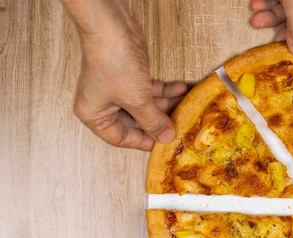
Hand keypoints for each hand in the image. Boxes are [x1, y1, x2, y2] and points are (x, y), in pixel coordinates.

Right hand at [63, 0, 187, 149]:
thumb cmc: (112, 61)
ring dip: (165, 104)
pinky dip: (164, 90)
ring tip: (184, 105)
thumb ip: (152, 121)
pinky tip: (179, 89)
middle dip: (158, 121)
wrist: (111, 26)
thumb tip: (166, 137)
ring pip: (144, 105)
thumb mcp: (136, 99)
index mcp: (94, 114)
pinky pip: (148, 90)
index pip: (120, 138)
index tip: (163, 143)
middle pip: (135, 122)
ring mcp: (116, 89)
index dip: (143, 142)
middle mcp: (103, 103)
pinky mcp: (129, 76)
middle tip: (178, 125)